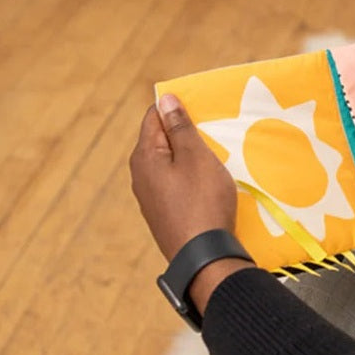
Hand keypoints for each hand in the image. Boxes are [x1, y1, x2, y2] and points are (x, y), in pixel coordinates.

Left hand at [130, 94, 237, 262]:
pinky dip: (190, 181)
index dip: (178, 110)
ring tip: (214, 165)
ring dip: (189, 160)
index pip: (154, 117)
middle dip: (185, 136)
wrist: (203, 256)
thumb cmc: (202, 200)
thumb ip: (180, 127)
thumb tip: (164, 98)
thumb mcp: (196, 157)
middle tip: (213, 140)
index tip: (203, 115)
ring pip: (169, 165)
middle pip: (161, 141)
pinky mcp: (163, 215)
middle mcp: (140, 175)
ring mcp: (150, 198)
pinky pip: (174, 186)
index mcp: (144, 156)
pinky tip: (207, 190)